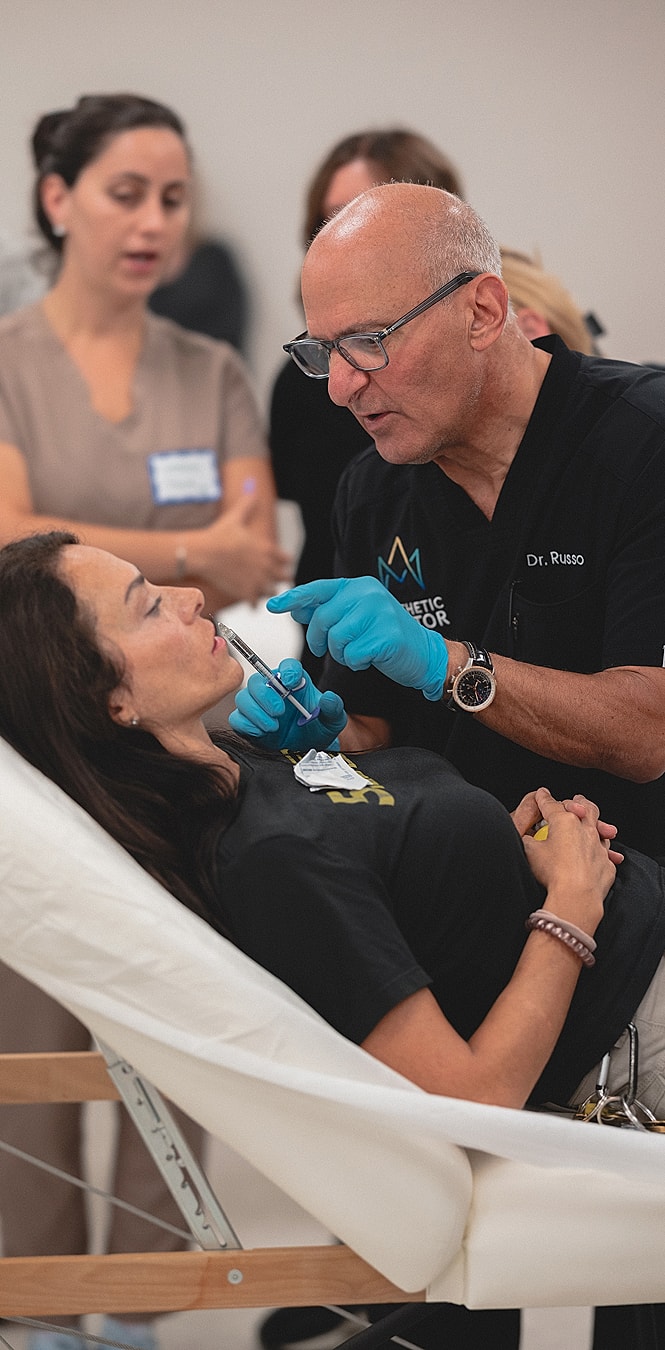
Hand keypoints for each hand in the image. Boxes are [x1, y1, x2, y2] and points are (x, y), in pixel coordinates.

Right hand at [192, 492, 292, 606]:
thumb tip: (251, 487)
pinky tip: (247, 599)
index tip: (279, 564)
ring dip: (267, 591)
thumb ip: (247, 505)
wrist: (202, 553)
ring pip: (272, 592)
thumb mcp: (235, 517)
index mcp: (267, 549)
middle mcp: (266, 567)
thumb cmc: (218, 535)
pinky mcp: (246, 594)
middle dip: (279, 578)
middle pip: (284, 577)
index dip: (283, 562)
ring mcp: (257, 582)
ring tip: (259, 589)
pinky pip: (256, 604)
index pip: (287, 559)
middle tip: (271, 579)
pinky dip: (252, 603)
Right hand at [228, 658, 347, 750]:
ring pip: (243, 698)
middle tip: (280, 712)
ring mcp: (258, 705)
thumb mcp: (333, 719)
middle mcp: (273, 690)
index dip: (288, 670)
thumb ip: (333, 708)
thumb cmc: (318, 728)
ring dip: (257, 713)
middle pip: (257, 680)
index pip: (288, 666)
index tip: (292, 683)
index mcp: (295, 682)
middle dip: (266, 696)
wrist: (308, 749)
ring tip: (273, 726)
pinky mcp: (247, 722)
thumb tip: (328, 698)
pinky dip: (248, 726)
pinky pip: (237, 719)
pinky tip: (263, 732)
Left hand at [267, 577, 448, 698]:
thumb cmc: (385, 636)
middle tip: (328, 650)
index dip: (293, 599)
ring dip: (341, 653)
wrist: (424, 653)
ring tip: (357, 651)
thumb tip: (296, 607)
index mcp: (358, 586)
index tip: (273, 606)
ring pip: (336, 639)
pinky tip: (370, 658)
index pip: (318, 590)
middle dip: (319, 640)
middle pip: (322, 620)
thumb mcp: (355, 617)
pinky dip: (357, 663)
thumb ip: (329, 611)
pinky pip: (353, 655)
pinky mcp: (386, 636)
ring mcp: (379, 614)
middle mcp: (368, 594)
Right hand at [521, 788, 616, 935]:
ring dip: (595, 823)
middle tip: (575, 800)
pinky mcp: (606, 864)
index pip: (551, 805)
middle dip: (578, 801)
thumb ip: (528, 840)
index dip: (543, 798)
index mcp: (564, 821)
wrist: (576, 896)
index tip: (541, 794)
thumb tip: (528, 838)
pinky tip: (598, 852)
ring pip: (600, 827)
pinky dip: (601, 850)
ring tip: (591, 823)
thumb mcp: (530, 851)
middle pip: (584, 807)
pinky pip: (606, 852)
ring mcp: (598, 846)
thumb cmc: (553, 872)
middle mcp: (585, 829)